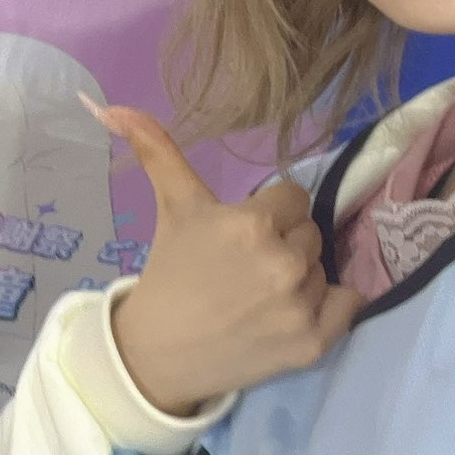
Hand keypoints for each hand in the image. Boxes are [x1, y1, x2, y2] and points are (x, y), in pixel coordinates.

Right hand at [86, 99, 362, 418]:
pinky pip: (349, 303)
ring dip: (299, 278)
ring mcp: (300, 306)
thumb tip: (105, 100)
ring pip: (323, 268)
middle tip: (243, 270)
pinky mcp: (314, 342)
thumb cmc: (169, 272)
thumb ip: (155, 148)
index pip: (293, 198)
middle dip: (282, 245)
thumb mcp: (172, 206)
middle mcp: (281, 262)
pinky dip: (331, 307)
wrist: (158, 354)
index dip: (267, 215)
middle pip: (309, 233)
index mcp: (249, 224)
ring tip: (258, 297)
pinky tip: (292, 313)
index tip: (239, 238)